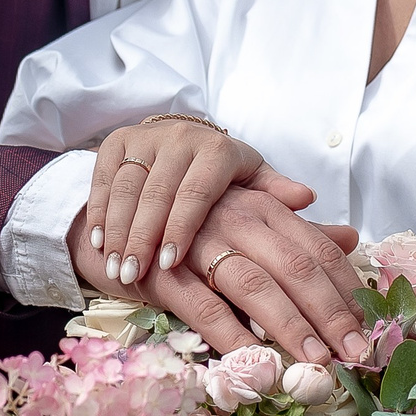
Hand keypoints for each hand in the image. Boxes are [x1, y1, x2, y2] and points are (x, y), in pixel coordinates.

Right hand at [70, 184, 368, 363]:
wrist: (116, 219)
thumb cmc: (191, 225)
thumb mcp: (247, 217)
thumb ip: (296, 229)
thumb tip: (350, 236)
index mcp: (264, 207)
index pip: (318, 249)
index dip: (347, 290)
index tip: (370, 328)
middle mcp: (239, 219)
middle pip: (296, 268)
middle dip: (331, 315)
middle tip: (356, 355)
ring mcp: (200, 243)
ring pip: (256, 286)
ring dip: (290, 327)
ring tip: (316, 363)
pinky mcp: (165, 272)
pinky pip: (204, 306)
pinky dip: (231, 335)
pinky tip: (254, 361)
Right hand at [85, 116, 314, 287]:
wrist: (175, 146)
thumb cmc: (220, 178)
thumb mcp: (253, 186)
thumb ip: (280, 201)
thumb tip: (318, 209)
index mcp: (220, 151)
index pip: (198, 192)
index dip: (181, 227)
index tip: (169, 263)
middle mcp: (181, 140)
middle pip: (158, 193)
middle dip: (143, 237)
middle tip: (133, 275)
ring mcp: (145, 139)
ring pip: (127, 188)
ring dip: (118, 230)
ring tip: (114, 268)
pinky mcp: (115, 143)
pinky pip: (103, 180)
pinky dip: (98, 213)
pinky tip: (97, 243)